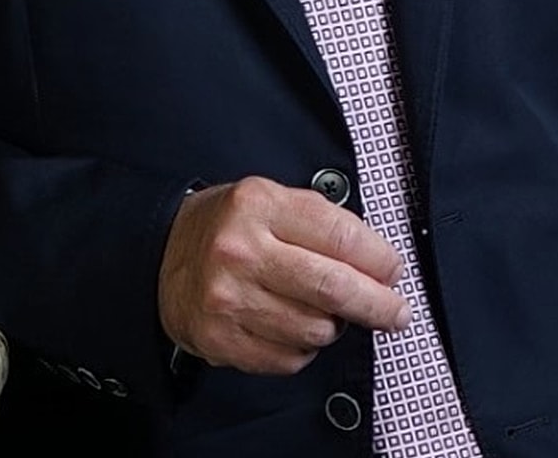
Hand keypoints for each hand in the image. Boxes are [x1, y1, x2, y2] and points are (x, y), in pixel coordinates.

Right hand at [158, 176, 409, 374]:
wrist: (162, 255)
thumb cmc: (230, 227)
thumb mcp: (272, 200)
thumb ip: (324, 223)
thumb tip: (380, 265)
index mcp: (260, 206)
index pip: (341, 236)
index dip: (380, 260)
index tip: (393, 272)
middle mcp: (241, 252)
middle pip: (334, 288)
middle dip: (378, 305)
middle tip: (395, 312)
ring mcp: (228, 299)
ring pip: (316, 330)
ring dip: (332, 326)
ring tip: (319, 310)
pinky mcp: (220, 339)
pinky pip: (289, 358)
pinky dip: (302, 348)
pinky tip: (290, 326)